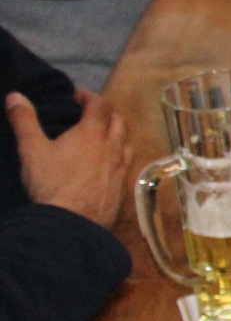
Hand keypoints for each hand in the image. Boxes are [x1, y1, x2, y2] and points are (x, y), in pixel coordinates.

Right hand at [8, 89, 131, 228]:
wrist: (71, 224)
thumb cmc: (51, 184)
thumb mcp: (31, 150)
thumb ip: (24, 121)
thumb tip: (15, 96)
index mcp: (93, 133)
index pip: (100, 104)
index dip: (89, 96)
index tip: (77, 96)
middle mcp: (113, 148)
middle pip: (119, 121)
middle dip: (106, 113)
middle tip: (91, 115)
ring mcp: (121, 169)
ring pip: (126, 143)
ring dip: (116, 135)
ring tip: (101, 139)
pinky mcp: (123, 188)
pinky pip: (126, 167)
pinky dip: (118, 159)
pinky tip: (106, 168)